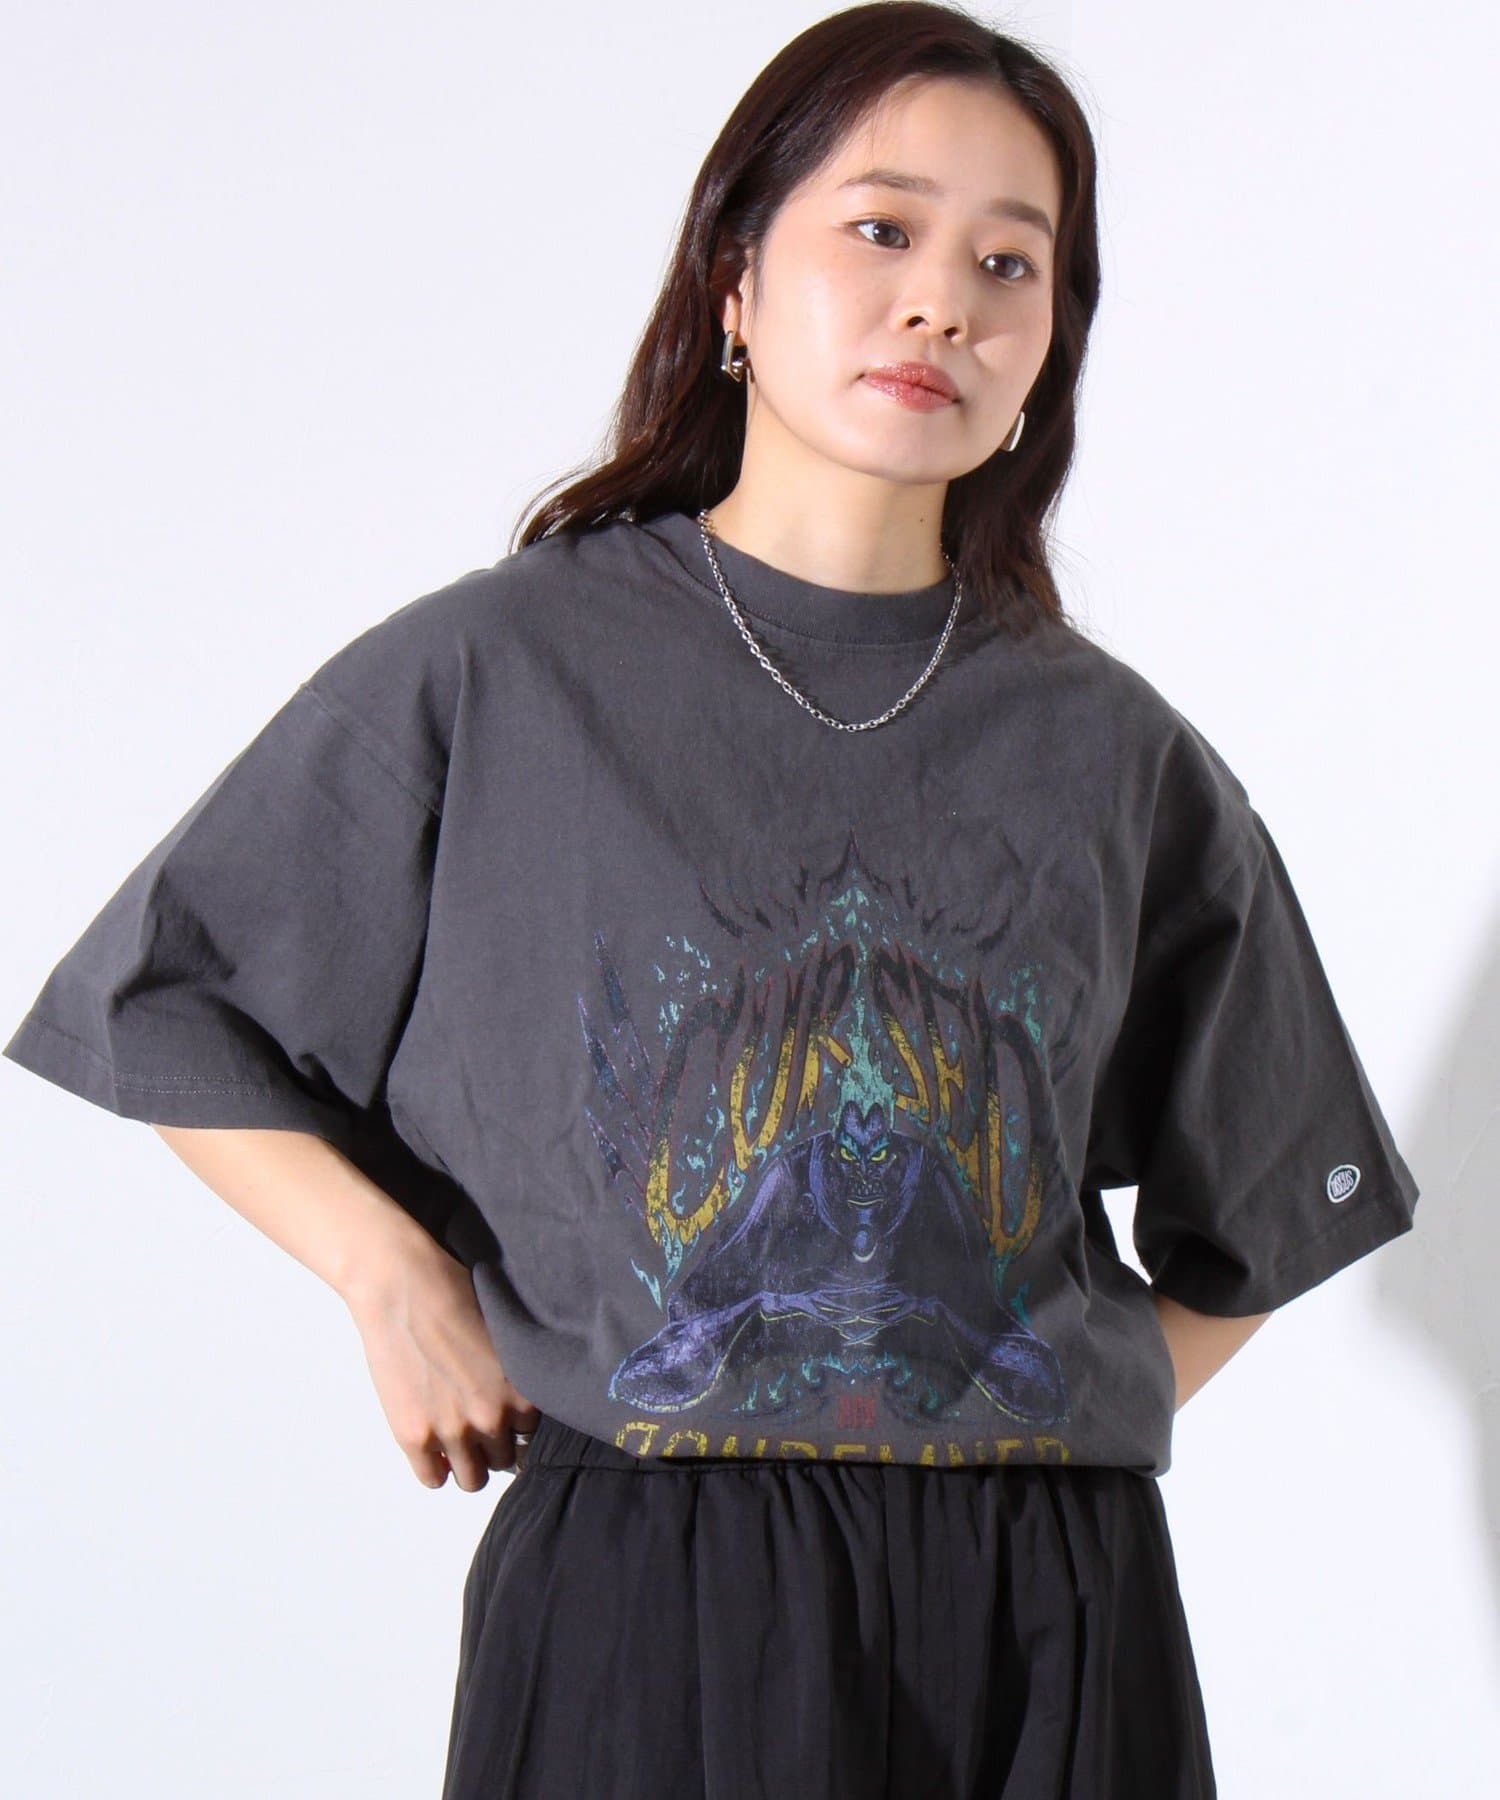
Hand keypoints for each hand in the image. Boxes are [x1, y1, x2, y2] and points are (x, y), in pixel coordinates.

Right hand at [342, 1239, 541, 1488]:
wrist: (402, 1287)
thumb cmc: (453, 1295)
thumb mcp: (503, 1337)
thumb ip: (512, 1377)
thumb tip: (514, 1404)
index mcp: (521, 1392)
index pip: (531, 1433)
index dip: (514, 1423)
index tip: (501, 1412)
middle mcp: (493, 1418)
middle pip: (505, 1458)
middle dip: (492, 1443)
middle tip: (474, 1421)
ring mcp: (453, 1431)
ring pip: (474, 1478)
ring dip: (467, 1461)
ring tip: (455, 1437)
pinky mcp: (414, 1436)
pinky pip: (433, 1479)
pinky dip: (435, 1466)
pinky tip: (432, 1444)